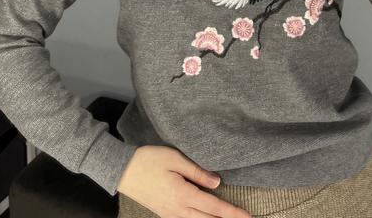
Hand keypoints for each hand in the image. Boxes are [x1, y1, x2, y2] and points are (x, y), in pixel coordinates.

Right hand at [117, 145, 252, 217]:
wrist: (122, 171)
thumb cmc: (149, 160)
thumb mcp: (175, 159)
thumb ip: (197, 172)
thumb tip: (217, 183)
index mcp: (183, 195)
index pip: (214, 207)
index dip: (233, 213)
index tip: (248, 217)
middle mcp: (178, 210)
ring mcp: (170, 214)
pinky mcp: (164, 213)